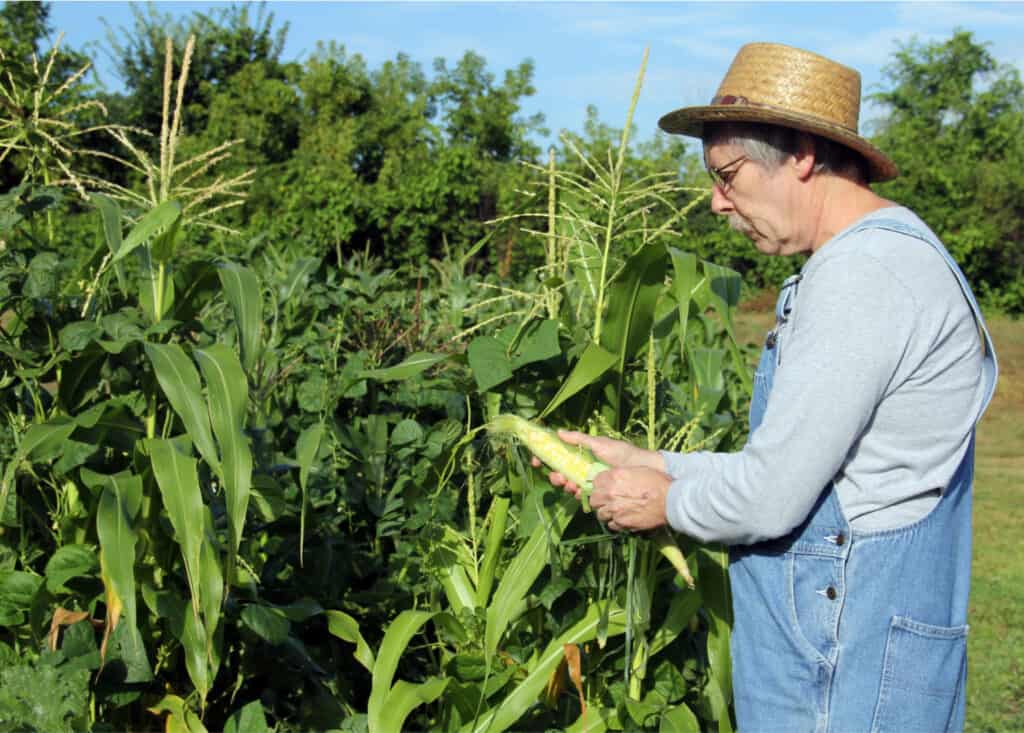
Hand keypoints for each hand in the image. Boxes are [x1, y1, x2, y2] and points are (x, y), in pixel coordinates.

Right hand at [531, 431, 665, 494]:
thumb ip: (579, 439)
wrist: (642, 470)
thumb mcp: (599, 443)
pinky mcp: (596, 493)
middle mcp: (582, 468)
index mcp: (580, 455)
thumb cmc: (622, 453)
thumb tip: (558, 432)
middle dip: (554, 475)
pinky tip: (579, 491)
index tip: (537, 461)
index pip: (557, 456)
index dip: (545, 459)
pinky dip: (577, 493)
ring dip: (564, 485)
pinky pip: (581, 495)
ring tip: (569, 484)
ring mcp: (588, 481)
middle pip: (559, 473)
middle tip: (557, 476)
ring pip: (568, 485)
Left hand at [589, 466, 671, 531]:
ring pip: (600, 513)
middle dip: (599, 499)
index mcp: (615, 477)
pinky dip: (615, 522)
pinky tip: (623, 518)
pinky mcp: (622, 523)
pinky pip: (611, 524)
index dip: (601, 484)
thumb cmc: (658, 483)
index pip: (595, 481)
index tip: (606, 486)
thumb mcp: (638, 470)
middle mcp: (611, 493)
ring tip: (616, 510)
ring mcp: (615, 509)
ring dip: (606, 512)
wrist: (671, 501)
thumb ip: (621, 473)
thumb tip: (612, 477)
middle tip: (609, 499)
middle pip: (594, 499)